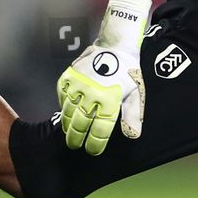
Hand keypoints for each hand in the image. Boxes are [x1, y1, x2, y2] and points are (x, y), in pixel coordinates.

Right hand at [56, 0, 151, 155]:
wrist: (115, 46)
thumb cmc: (127, 72)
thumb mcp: (135, 94)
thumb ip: (132, 116)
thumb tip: (132, 135)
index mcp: (110, 101)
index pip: (100, 131)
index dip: (95, 144)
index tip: (92, 151)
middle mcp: (92, 94)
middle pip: (80, 125)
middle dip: (77, 139)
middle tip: (75, 146)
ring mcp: (78, 85)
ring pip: (68, 113)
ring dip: (68, 126)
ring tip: (69, 134)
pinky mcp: (68, 77)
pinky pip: (62, 98)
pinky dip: (64, 108)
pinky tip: (67, 113)